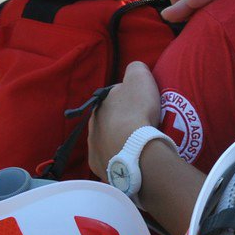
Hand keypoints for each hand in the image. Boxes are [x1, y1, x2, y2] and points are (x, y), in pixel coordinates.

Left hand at [88, 62, 163, 181]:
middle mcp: (91, 125)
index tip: (143, 106)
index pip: (115, 98)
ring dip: (119, 140)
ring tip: (137, 144)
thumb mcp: (140, 77)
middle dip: (122, 121)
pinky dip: (119, 157)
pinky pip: (110, 159)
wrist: (134, 149)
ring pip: (108, 140)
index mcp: (100, 104)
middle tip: (141, 125)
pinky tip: (132, 157)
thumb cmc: (137, 111)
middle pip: (110, 120)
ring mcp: (93, 148)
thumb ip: (135, 68)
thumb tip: (133, 70)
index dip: (130, 100)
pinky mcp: (98, 166)